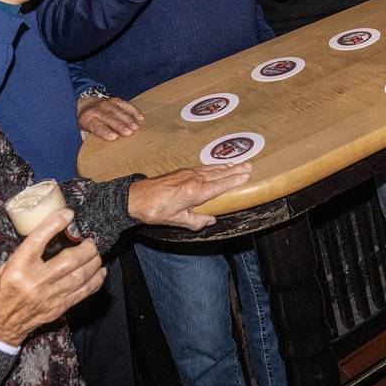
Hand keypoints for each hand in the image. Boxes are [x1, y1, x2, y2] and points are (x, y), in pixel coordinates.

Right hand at [0, 209, 103, 345]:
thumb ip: (22, 254)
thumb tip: (46, 234)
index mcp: (16, 269)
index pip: (39, 240)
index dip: (55, 224)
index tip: (68, 214)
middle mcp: (34, 283)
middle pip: (69, 260)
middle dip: (86, 247)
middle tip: (90, 239)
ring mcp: (48, 298)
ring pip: (81, 275)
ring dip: (94, 261)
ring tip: (95, 252)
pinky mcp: (57, 309)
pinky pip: (84, 292)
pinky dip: (96, 279)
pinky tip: (100, 270)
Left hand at [77, 96, 142, 141]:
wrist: (86, 102)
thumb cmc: (86, 120)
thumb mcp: (81, 129)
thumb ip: (86, 137)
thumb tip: (91, 149)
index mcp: (87, 118)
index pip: (97, 125)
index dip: (105, 131)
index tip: (114, 137)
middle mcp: (97, 109)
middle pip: (110, 118)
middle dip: (120, 125)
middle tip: (129, 132)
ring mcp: (107, 103)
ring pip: (119, 111)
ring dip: (129, 119)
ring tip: (136, 127)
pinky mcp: (116, 100)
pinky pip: (126, 104)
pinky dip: (134, 111)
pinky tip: (140, 118)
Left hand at [127, 163, 253, 229]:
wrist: (135, 197)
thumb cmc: (155, 210)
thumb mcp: (176, 220)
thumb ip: (196, 221)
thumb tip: (211, 220)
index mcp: (195, 192)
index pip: (220, 185)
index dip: (235, 181)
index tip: (247, 176)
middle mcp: (194, 179)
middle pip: (220, 174)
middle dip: (235, 170)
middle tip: (250, 166)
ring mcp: (188, 173)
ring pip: (212, 169)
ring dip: (227, 167)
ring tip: (239, 164)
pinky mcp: (183, 171)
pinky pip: (204, 168)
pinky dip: (215, 167)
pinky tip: (218, 167)